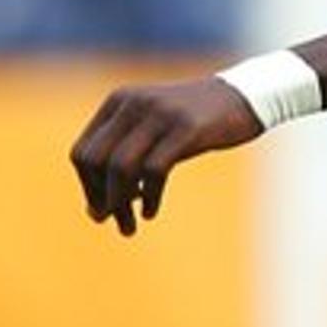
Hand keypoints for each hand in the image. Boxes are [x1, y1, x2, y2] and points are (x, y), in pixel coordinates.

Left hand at [68, 76, 264, 234]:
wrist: (244, 99)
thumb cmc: (195, 124)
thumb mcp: (154, 134)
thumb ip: (125, 163)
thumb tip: (95, 212)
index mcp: (118, 103)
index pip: (82, 152)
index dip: (87, 187)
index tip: (104, 209)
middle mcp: (133, 104)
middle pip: (96, 161)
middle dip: (99, 198)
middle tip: (111, 222)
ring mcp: (160, 115)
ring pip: (121, 168)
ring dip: (120, 204)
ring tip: (129, 227)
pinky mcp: (186, 129)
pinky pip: (154, 170)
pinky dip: (149, 197)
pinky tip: (151, 212)